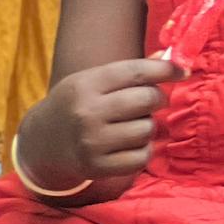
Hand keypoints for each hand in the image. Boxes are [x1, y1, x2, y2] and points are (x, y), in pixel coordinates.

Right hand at [29, 57, 176, 181]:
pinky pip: (142, 157)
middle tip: (149, 102)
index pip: (136, 72)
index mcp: (85, 85)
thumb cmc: (76, 105)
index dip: (165, 69)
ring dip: (147, 126)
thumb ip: (130, 71)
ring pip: (148, 129)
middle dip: (156, 99)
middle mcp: (87, 113)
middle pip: (147, 99)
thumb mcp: (92, 81)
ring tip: (129, 125)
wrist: (41, 143)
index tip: (183, 71)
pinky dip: (142, 151)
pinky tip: (128, 145)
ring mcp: (91, 142)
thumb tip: (170, 56)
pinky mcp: (97, 167)